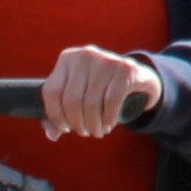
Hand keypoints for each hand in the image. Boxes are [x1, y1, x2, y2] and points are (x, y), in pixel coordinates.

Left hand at [40, 45, 161, 139]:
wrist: (138, 76)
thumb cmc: (101, 89)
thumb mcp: (78, 95)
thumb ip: (60, 113)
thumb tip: (52, 135)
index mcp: (67, 58)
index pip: (51, 91)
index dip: (55, 115)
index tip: (65, 128)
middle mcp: (85, 55)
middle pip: (71, 99)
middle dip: (77, 123)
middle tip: (85, 132)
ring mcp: (107, 60)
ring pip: (91, 103)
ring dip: (93, 125)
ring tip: (97, 131)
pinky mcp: (126, 69)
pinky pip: (111, 101)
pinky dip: (108, 119)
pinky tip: (108, 125)